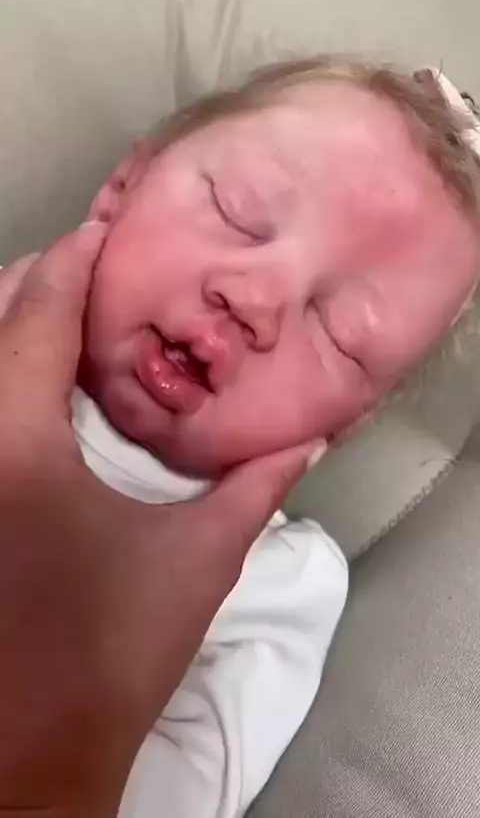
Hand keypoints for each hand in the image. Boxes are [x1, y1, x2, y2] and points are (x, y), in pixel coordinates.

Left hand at [0, 227, 322, 817]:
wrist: (38, 744)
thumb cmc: (114, 648)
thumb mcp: (199, 560)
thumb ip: (254, 489)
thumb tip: (304, 441)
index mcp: (20, 444)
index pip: (38, 321)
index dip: (72, 265)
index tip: (103, 228)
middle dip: (35, 284)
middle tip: (87, 261)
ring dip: (14, 328)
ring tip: (64, 311)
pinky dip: (6, 379)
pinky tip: (40, 393)